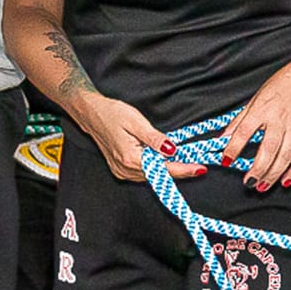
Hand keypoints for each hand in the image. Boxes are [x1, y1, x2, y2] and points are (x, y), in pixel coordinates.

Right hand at [78, 95, 205, 183]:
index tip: (199, 169)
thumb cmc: (112, 113)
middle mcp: (125, 169)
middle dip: (179, 171)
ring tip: (186, 163)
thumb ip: (155, 138)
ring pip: (151, 176)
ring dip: (168, 170)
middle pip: (159, 176)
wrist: (91, 113)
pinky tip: (165, 162)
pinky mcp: (120, 169)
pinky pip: (143, 174)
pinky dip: (156, 169)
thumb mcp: (136, 121)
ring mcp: (122, 171)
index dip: (184, 169)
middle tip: (197, 166)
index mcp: (131, 158)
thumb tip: (172, 150)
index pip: (163, 169)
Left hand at [220, 56, 290, 190]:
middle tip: (249, 181)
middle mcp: (279, 119)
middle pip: (268, 149)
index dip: (234, 147)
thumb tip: (224, 137)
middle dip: (258, 169)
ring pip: (286, 156)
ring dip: (274, 174)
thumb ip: (239, 121)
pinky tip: (286, 180)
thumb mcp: (254, 100)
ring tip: (263, 185)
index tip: (226, 160)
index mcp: (262, 109)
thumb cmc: (280, 88)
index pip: (244, 131)